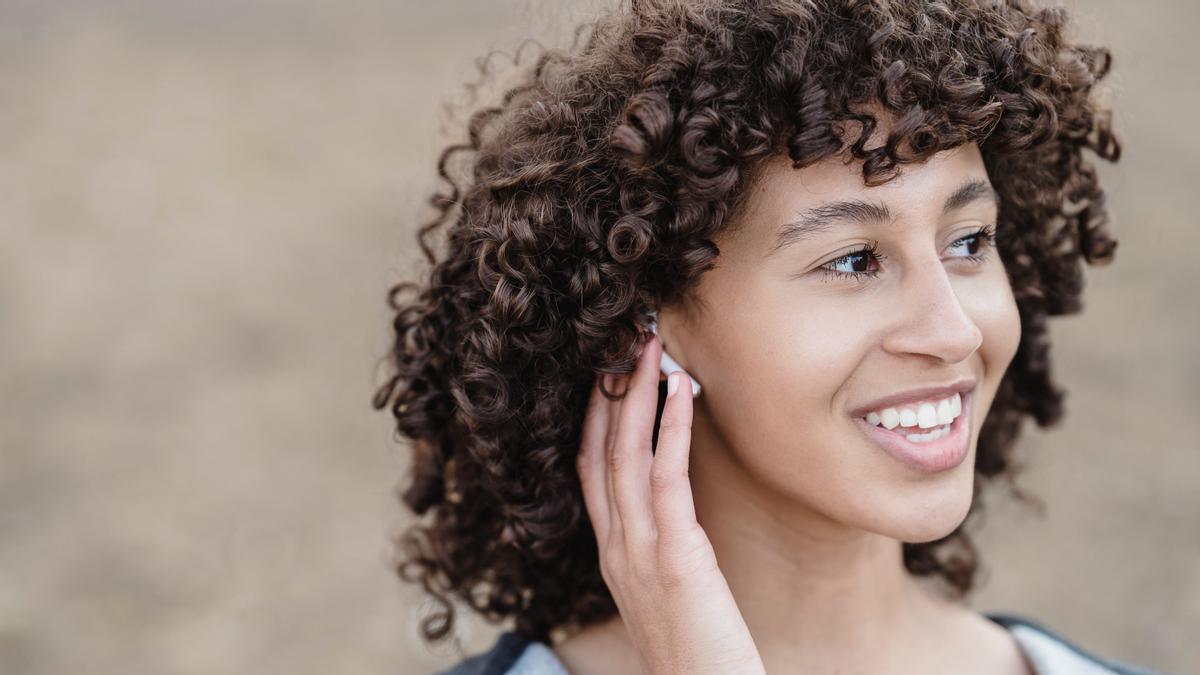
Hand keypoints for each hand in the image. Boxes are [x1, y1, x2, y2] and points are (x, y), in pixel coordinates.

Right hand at [576, 332, 765, 674]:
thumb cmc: (700, 657)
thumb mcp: (671, 596)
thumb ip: (665, 553)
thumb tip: (679, 514)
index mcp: (613, 556)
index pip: (591, 471)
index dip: (596, 417)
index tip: (608, 371)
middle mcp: (615, 549)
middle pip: (600, 453)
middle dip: (608, 392)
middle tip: (625, 338)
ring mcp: (638, 555)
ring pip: (625, 457)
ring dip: (636, 396)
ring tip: (650, 348)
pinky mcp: (674, 561)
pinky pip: (666, 481)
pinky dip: (671, 430)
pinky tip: (682, 392)